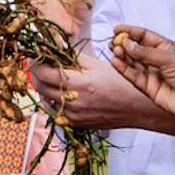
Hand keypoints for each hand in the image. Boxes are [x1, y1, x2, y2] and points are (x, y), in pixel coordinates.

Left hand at [30, 53, 156, 130]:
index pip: (43, 73)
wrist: (138, 108)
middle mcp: (73, 103)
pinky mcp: (76, 125)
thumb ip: (73, 58)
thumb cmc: (122, 83)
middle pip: (41, 87)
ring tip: (53, 78)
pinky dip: (54, 101)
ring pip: (46, 101)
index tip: (36, 56)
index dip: (36, 63)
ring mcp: (74, 117)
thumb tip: (56, 50)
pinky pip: (56, 112)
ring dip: (45, 88)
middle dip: (38, 74)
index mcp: (79, 84)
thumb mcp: (97, 64)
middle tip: (43, 64)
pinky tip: (62, 93)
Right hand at [107, 26, 174, 124]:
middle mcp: (158, 60)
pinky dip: (124, 70)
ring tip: (115, 50)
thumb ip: (146, 53)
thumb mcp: (170, 58)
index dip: (131, 32)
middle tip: (114, 42)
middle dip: (124, 45)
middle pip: (136, 50)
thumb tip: (126, 44)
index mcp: (167, 48)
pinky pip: (134, 78)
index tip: (117, 29)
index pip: (144, 36)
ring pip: (133, 64)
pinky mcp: (150, 89)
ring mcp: (154, 75)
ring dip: (123, 57)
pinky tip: (116, 62)